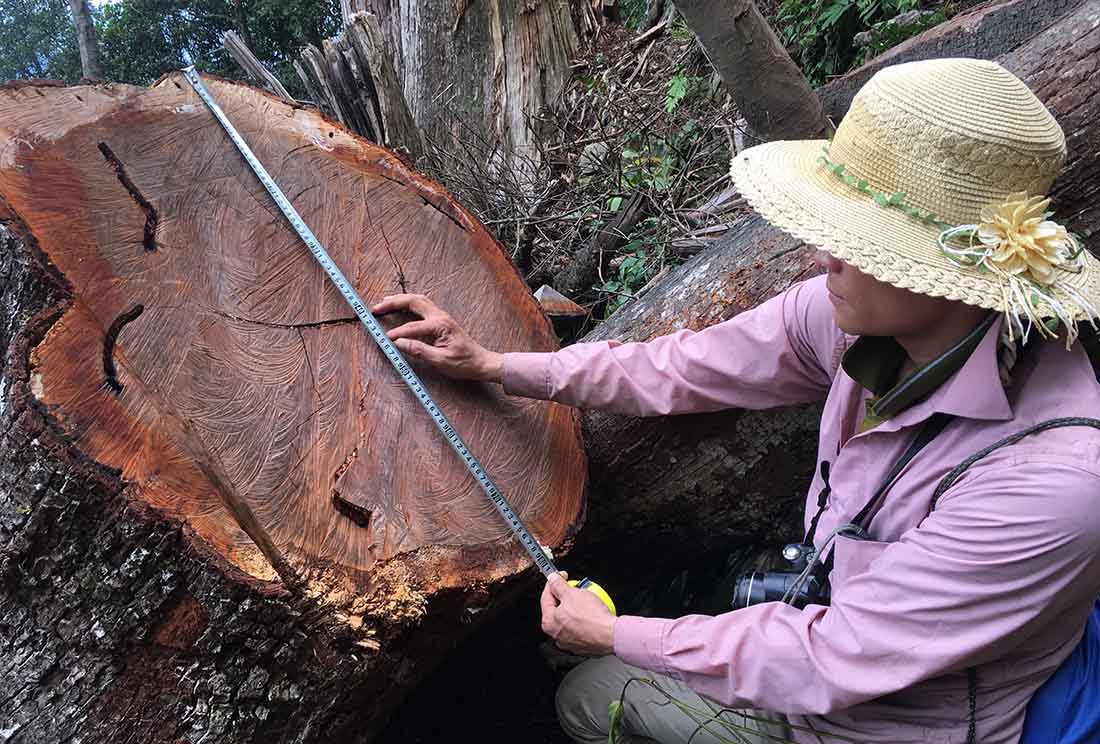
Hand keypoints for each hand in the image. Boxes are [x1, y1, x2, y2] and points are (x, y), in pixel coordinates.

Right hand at [371, 294, 503, 381]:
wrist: (481, 362)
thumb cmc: (463, 363)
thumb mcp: (440, 361)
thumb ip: (418, 350)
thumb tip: (399, 343)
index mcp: (440, 325)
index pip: (412, 327)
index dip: (396, 334)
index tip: (384, 340)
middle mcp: (440, 316)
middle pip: (413, 302)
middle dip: (393, 303)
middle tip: (376, 308)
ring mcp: (441, 316)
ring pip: (418, 300)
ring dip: (400, 300)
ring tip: (384, 302)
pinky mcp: (441, 320)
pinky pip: (422, 306)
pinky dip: (409, 303)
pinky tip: (400, 306)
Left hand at [540, 573, 615, 655]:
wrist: (611, 635)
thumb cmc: (592, 618)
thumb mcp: (571, 593)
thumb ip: (558, 585)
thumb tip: (553, 579)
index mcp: (549, 622)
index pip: (546, 597)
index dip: (553, 583)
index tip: (559, 576)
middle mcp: (557, 634)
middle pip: (558, 609)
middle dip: (566, 596)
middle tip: (574, 588)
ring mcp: (570, 641)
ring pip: (570, 618)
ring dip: (577, 607)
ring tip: (587, 599)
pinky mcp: (583, 644)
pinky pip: (581, 626)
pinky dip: (585, 618)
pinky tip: (592, 612)